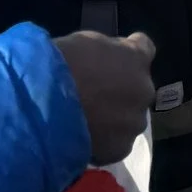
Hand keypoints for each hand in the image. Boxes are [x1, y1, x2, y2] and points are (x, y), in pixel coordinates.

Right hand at [53, 30, 155, 165]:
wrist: (47, 104)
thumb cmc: (63, 64)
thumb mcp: (86, 42)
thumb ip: (105, 52)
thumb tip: (108, 60)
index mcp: (135, 58)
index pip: (145, 48)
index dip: (129, 54)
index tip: (116, 58)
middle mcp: (144, 90)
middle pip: (138, 89)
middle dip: (122, 91)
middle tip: (96, 94)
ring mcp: (134, 123)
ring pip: (129, 119)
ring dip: (115, 117)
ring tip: (88, 120)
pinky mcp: (120, 149)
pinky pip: (116, 143)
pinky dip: (104, 140)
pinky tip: (85, 136)